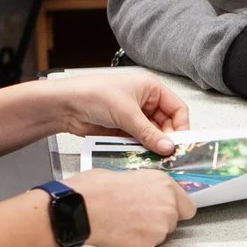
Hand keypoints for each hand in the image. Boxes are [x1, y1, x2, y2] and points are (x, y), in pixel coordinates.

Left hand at [63, 70, 188, 153]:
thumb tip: (168, 147)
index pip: (176, 108)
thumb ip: (149, 133)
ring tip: (155, 158)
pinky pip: (139, 141)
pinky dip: (141, 149)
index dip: (181, 126)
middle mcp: (144, 101)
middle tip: (167, 154)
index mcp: (150, 88)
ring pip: (152, 135)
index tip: (180, 143)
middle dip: (166, 138)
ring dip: (153, 146)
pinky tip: (142, 157)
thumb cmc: (94, 94)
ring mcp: (134, 116)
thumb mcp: (127, 114)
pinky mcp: (123, 129)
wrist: (65, 106)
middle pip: (166, 124)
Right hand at [66, 167, 193, 246]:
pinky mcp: (148, 245)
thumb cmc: (96, 190)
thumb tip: (145, 193)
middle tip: (136, 216)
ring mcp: (159, 228)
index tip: (167, 211)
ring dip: (146, 232)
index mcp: (163, 184)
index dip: (175, 209)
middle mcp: (167, 206)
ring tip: (125, 223)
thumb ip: (146, 187)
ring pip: (159, 235)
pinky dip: (136, 243)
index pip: (187, 206)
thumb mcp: (127, 176)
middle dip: (157, 221)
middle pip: (173, 222)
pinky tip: (121, 232)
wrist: (82, 209)